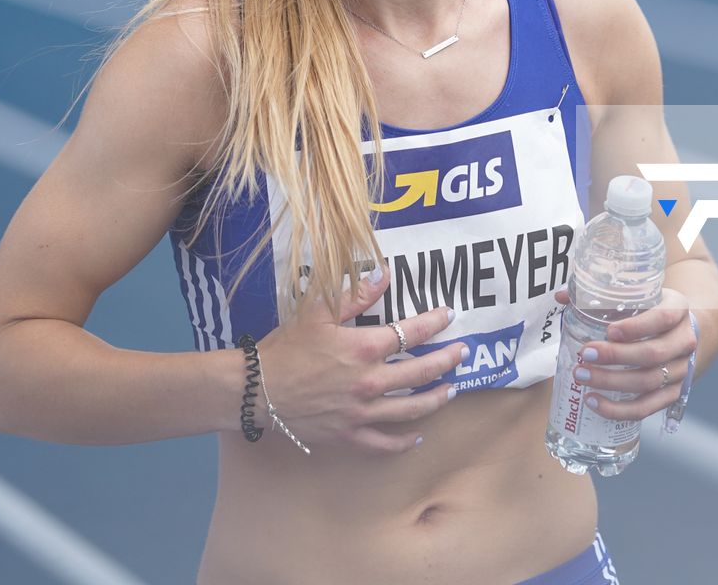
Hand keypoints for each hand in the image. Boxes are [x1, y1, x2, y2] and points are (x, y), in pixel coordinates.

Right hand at [254, 267, 464, 453]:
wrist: (255, 390)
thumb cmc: (285, 349)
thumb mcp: (318, 313)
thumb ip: (355, 294)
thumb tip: (383, 274)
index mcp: (364, 348)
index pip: (411, 333)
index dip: (435, 323)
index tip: (449, 316)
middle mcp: (370, 382)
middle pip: (421, 372)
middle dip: (447, 361)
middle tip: (462, 354)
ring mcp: (362, 412)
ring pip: (411, 409)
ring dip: (436, 399)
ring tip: (451, 390)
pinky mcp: (349, 435)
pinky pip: (384, 443)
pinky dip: (403, 441)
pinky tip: (417, 437)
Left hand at [553, 286, 695, 420]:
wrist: (678, 333)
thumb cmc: (649, 311)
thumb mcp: (636, 296)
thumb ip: (599, 295)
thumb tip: (560, 297)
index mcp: (678, 309)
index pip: (663, 318)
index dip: (636, 327)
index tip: (609, 331)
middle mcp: (684, 341)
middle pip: (653, 354)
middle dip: (616, 357)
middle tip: (586, 354)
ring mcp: (681, 370)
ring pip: (648, 382)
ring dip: (611, 382)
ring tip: (582, 376)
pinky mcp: (672, 394)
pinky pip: (646, 408)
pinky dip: (618, 409)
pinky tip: (593, 402)